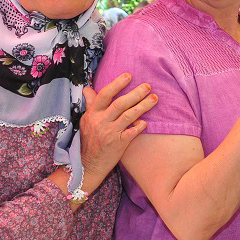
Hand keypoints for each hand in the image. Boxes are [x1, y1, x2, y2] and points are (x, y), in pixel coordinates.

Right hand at [78, 73, 156, 187]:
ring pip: (128, 116)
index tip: (128, 75)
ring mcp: (110, 133)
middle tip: (148, 86)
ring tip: (154, 99)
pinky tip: (146, 122)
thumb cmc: (89, 140)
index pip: (104, 95)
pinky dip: (139, 126)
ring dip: (143, 106)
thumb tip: (87, 88)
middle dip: (135, 93)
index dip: (117, 84)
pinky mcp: (118, 144)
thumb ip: (90, 104)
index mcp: (92, 114)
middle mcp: (101, 122)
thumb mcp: (85, 121)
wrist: (88, 164)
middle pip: (120, 104)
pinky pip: (131, 133)